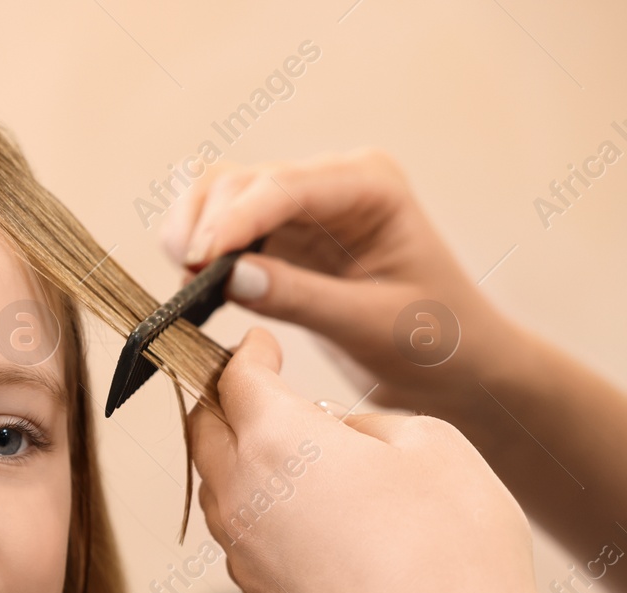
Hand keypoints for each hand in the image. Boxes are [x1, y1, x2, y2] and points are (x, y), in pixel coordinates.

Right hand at [162, 149, 522, 419]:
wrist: (455, 363)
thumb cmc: (435, 340)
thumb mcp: (372, 324)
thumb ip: (302, 298)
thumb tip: (230, 277)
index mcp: (370, 186)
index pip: (283, 188)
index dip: (233, 220)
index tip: (199, 261)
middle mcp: (331, 181)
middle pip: (239, 181)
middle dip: (203, 224)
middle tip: (186, 284)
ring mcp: (302, 205)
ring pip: (218, 195)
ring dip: (190, 231)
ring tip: (186, 285)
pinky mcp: (279, 235)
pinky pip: (220, 226)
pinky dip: (197, 249)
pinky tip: (196, 286)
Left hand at [188, 328, 547, 592]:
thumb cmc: (454, 545)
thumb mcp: (428, 442)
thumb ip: (361, 422)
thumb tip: (330, 431)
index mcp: (277, 440)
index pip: (236, 378)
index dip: (247, 353)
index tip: (261, 342)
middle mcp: (241, 493)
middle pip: (204, 427)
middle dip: (222, 396)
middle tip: (251, 381)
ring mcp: (242, 548)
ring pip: (213, 481)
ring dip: (231, 451)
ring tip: (276, 441)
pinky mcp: (256, 590)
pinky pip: (236, 528)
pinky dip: (250, 502)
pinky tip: (293, 503)